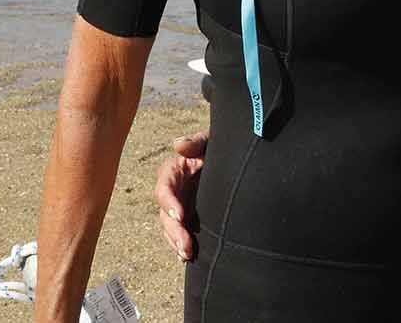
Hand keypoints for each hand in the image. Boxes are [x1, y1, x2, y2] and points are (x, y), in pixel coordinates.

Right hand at [155, 130, 207, 261]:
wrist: (236, 162)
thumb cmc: (220, 148)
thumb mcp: (209, 142)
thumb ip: (196, 142)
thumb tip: (178, 145)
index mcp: (174, 172)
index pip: (164, 188)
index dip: (169, 202)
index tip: (179, 215)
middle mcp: (174, 192)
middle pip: (166, 214)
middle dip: (174, 231)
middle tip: (186, 245)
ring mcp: (181, 207)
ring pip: (172, 228)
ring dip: (177, 242)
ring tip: (187, 254)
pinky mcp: (191, 218)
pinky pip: (182, 235)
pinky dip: (182, 246)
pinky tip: (188, 258)